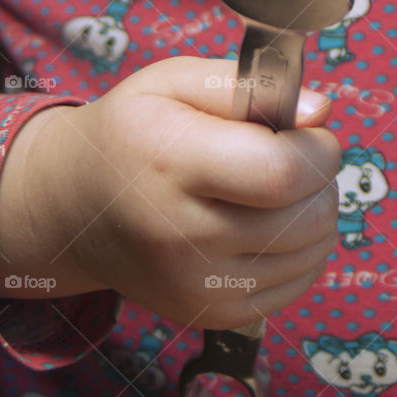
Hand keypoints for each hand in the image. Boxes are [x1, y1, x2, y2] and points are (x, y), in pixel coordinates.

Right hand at [0, 57, 340, 328]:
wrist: (75, 209)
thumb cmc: (134, 133)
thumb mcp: (173, 82)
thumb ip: (250, 85)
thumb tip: (320, 112)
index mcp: (170, 165)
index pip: (281, 173)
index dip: (316, 149)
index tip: (307, 132)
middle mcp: (180, 237)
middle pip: (306, 216)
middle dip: (321, 177)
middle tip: (291, 156)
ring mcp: (197, 285)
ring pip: (313, 249)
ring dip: (317, 210)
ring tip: (278, 187)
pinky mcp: (213, 314)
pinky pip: (301, 281)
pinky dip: (304, 247)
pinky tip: (270, 222)